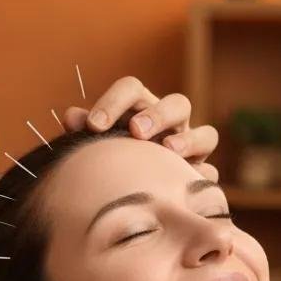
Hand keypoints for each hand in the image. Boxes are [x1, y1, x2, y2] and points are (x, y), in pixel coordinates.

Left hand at [60, 75, 218, 181]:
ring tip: (168, 150)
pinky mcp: (200, 173)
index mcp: (140, 108)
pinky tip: (182, 179)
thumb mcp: (96, 142)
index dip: (115, 101)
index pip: (132, 89)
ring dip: (187, 140)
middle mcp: (170, 123)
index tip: (95, 125)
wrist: (130, 190)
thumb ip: (85, 129)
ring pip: (205, 134)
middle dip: (157, 115)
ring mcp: (189, 147)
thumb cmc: (109, 156)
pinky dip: (199, 173)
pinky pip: (208, 170)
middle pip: (177, 104)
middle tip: (135, 131)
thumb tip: (71, 116)